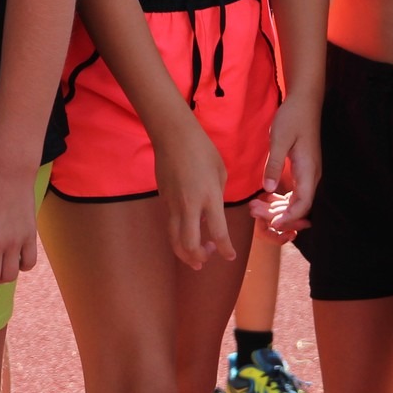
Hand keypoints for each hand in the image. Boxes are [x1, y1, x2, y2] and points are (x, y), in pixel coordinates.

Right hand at [153, 112, 233, 269]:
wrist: (172, 135)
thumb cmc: (202, 149)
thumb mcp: (220, 173)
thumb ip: (217, 197)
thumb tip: (210, 211)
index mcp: (209, 197)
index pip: (218, 233)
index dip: (226, 250)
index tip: (229, 256)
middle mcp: (189, 205)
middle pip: (188, 244)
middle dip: (198, 257)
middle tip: (207, 256)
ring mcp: (172, 204)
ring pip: (174, 239)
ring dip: (184, 252)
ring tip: (195, 256)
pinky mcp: (163, 199)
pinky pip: (171, 224)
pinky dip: (179, 235)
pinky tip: (187, 231)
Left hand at [258, 101, 320, 235]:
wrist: (304, 102)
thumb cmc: (292, 118)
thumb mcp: (279, 139)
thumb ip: (273, 164)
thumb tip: (267, 189)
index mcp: (309, 171)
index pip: (303, 204)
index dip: (289, 217)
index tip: (272, 224)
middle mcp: (312, 176)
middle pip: (299, 207)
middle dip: (279, 215)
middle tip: (254, 214)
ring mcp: (308, 174)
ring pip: (296, 201)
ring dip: (278, 209)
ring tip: (254, 208)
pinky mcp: (302, 170)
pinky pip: (294, 192)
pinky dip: (281, 199)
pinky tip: (265, 199)